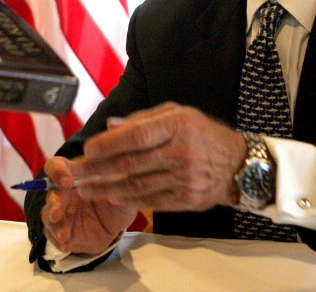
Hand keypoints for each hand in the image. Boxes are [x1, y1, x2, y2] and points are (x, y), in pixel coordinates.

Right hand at [40, 156, 136, 254]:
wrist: (119, 223)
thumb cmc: (118, 197)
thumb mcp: (122, 188)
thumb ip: (114, 182)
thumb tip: (108, 176)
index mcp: (74, 175)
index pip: (56, 166)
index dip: (57, 172)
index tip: (67, 182)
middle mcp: (64, 192)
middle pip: (51, 194)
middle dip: (53, 203)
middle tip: (57, 213)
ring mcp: (61, 212)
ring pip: (48, 216)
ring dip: (55, 225)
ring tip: (65, 235)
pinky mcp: (61, 230)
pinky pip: (52, 235)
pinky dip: (57, 241)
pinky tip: (67, 246)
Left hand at [74, 102, 246, 211]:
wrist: (238, 165)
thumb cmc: (203, 134)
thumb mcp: (178, 114)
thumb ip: (142, 120)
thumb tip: (109, 127)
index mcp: (178, 125)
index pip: (136, 136)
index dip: (109, 144)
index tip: (88, 149)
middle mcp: (181, 152)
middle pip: (131, 163)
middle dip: (98, 169)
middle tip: (76, 173)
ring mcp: (184, 178)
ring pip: (137, 185)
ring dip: (106, 188)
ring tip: (85, 189)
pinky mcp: (187, 199)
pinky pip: (150, 201)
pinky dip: (128, 199)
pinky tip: (110, 196)